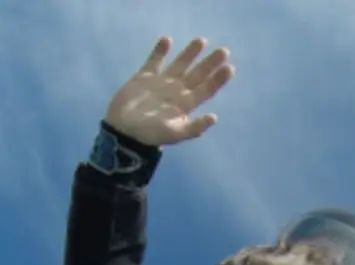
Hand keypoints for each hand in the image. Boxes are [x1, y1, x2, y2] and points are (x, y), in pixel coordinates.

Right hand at [104, 36, 234, 146]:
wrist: (124, 131)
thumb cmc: (150, 135)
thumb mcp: (174, 134)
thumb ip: (194, 127)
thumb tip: (215, 117)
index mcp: (185, 104)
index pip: (206, 89)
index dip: (218, 79)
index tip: (230, 67)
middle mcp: (177, 91)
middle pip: (198, 74)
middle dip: (210, 63)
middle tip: (224, 51)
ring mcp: (161, 83)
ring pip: (180, 64)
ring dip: (190, 53)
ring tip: (201, 40)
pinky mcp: (144, 77)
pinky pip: (155, 61)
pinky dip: (160, 51)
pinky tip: (167, 40)